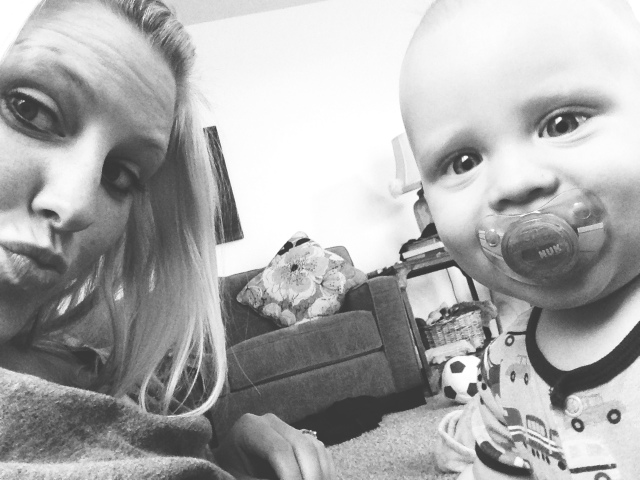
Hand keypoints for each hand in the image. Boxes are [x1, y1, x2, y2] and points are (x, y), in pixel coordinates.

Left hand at [214, 413, 335, 479]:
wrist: (228, 468)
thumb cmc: (228, 474)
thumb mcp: (238, 479)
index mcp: (250, 428)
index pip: (279, 450)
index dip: (291, 476)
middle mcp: (270, 422)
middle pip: (302, 446)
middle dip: (311, 476)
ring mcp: (286, 428)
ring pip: (315, 449)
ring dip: (321, 475)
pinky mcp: (298, 438)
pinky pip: (320, 452)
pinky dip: (324, 472)